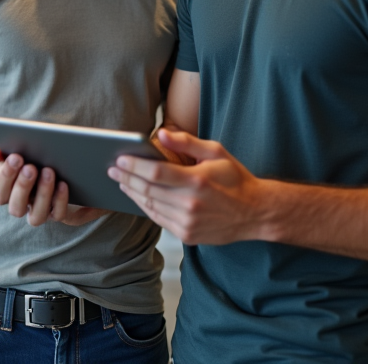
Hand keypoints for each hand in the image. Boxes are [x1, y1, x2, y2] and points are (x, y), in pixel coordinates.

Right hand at [0, 153, 108, 227]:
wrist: (18, 158)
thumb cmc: (3, 152)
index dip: (6, 175)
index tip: (15, 157)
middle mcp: (15, 204)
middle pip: (16, 206)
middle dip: (23, 186)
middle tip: (31, 167)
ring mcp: (34, 209)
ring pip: (36, 216)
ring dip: (43, 195)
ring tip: (48, 172)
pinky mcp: (51, 210)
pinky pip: (57, 214)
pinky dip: (61, 201)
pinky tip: (64, 183)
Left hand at [109, 127, 267, 244]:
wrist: (255, 213)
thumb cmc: (235, 179)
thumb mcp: (216, 152)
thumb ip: (186, 142)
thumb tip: (159, 133)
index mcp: (197, 181)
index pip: (156, 173)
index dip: (134, 166)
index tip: (119, 158)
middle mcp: (191, 204)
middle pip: (148, 190)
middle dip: (126, 177)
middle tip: (112, 168)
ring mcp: (188, 222)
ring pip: (150, 206)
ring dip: (132, 193)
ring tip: (121, 181)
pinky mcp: (187, 234)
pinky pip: (158, 219)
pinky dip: (145, 207)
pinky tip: (138, 196)